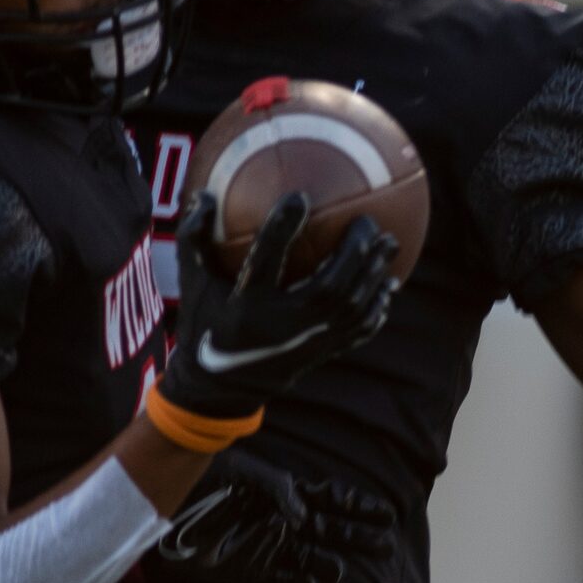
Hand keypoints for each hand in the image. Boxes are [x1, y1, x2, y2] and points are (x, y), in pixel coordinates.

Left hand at [148, 447, 395, 582]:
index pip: (332, 500)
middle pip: (329, 532)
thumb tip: (306, 514)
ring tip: (338, 572)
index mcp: (284, 493)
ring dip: (325, 566)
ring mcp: (266, 548)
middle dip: (358, 538)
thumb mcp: (241, 468)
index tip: (386, 514)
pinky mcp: (245, 573)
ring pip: (308, 561)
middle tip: (386, 547)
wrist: (162, 497)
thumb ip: (276, 487)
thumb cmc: (203, 472)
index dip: (359, 507)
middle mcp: (281, 522)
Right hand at [156, 192, 397, 419]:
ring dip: (374, 273)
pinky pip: (358, 331)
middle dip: (352, 253)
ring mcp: (305, 344)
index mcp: (245, 305)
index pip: (264, 261)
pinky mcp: (321, 355)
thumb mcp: (192, 283)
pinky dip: (377, 306)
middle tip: (367, 221)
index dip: (281, 230)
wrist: (220, 386)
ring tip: (390, 242)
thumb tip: (204, 195)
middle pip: (327, 288)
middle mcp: (280, 327)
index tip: (299, 196)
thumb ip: (193, 239)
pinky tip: (389, 284)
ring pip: (350, 309)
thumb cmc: (205, 321)